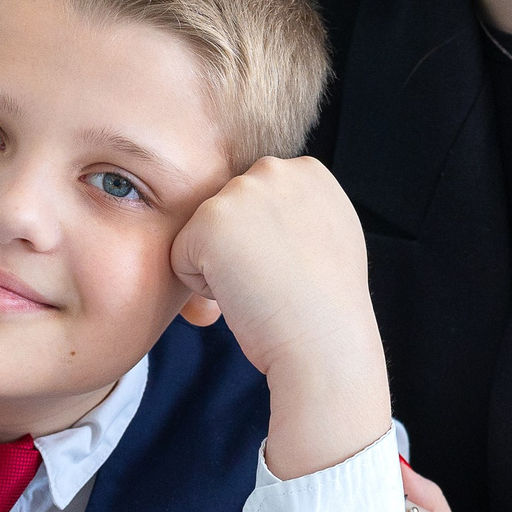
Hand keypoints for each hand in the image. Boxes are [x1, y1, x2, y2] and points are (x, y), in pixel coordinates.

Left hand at [169, 156, 390, 478]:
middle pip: (226, 212)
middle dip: (240, 250)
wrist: (326, 342)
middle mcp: (275, 170)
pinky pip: (180, 256)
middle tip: (276, 280)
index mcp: (308, 171)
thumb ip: (300, 210)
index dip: (266, 243)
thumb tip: (269, 214)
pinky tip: (242, 293)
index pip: (255, 201)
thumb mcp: (330, 235)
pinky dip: (202, 286)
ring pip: (202, 233)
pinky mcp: (209, 220)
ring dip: (221, 266)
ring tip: (263, 286)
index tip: (293, 268)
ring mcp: (241, 191)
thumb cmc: (329, 307)